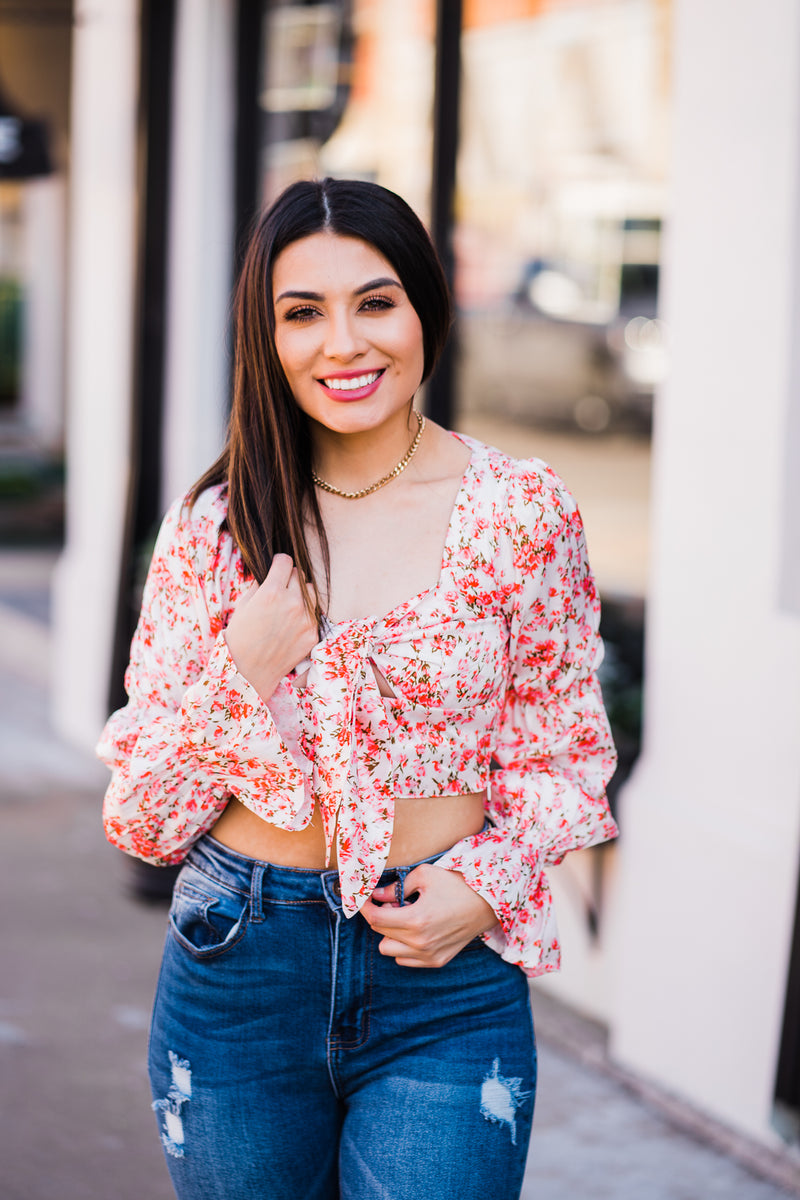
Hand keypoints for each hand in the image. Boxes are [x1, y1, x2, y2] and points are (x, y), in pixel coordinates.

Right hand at [224, 554, 317, 700]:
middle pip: (299, 575)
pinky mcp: (313, 634)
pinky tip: (291, 625)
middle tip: (280, 590)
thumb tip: (269, 575)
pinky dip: (305, 615)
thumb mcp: (243, 605)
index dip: (278, 563)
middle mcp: (292, 603)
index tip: (276, 568)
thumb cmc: (240, 638)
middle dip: (289, 579)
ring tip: (288, 606)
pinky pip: (314, 614)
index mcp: (272, 592)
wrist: (249, 672)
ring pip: (311, 592)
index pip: (285, 561)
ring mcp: (306, 619)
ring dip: (301, 594)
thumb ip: (259, 586)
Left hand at [360, 865, 498, 967]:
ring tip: (403, 918)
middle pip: (380, 933)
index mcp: (416, 919)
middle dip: (378, 916)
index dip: (363, 906)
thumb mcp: (424, 875)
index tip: (363, 898)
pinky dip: (403, 947)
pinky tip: (414, 931)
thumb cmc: (457, 884)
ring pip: (389, 951)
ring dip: (389, 934)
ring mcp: (429, 955)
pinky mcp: (437, 961)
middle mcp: (420, 942)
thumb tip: (377, 896)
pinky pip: (405, 960)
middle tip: (390, 902)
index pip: (375, 918)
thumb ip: (397, 887)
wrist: (487, 903)